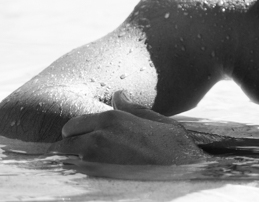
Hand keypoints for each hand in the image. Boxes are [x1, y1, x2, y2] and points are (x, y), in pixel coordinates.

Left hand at [48, 90, 207, 164]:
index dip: (76, 132)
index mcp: (111, 119)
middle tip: (82, 152)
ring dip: (71, 161)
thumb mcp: (156, 120)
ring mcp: (94, 160)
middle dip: (69, 146)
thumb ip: (131, 108)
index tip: (82, 137)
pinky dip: (76, 173)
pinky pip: (73, 174)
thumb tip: (118, 94)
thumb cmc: (173, 145)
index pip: (73, 125)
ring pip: (64, 160)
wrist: (183, 169)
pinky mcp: (96, 178)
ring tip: (86, 163)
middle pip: (63, 142)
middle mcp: (97, 137)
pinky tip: (91, 173)